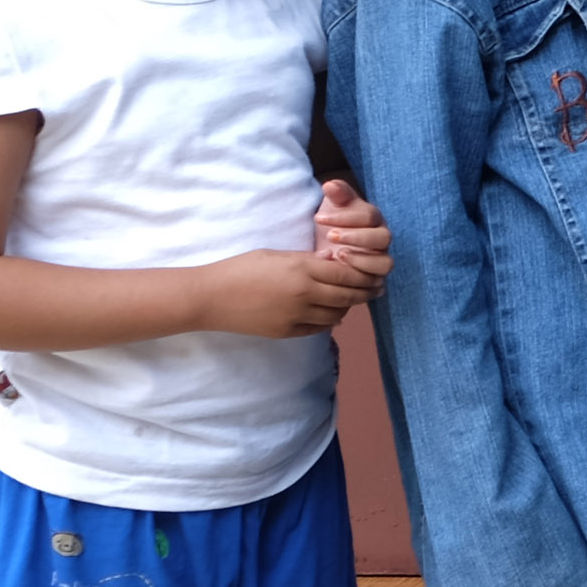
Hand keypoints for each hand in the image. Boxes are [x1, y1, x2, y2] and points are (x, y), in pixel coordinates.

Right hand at [203, 249, 382, 339]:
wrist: (210, 298)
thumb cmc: (241, 269)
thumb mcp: (276, 255)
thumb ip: (307, 260)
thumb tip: (334, 260)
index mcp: (302, 269)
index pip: (347, 273)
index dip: (364, 274)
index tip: (374, 273)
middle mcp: (304, 294)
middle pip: (348, 295)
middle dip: (364, 292)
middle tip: (375, 289)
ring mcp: (296, 316)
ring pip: (337, 314)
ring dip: (347, 307)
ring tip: (351, 300)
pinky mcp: (287, 332)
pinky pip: (319, 328)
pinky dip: (329, 321)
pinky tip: (331, 314)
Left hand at [310, 179, 391, 282]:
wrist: (328, 247)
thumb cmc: (333, 223)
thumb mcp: (334, 206)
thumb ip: (338, 193)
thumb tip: (330, 185)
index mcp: (374, 220)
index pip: (369, 216)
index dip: (345, 217)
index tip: (318, 218)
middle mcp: (382, 240)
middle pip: (384, 238)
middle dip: (357, 237)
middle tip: (330, 236)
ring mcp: (380, 260)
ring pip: (385, 263)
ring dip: (362, 260)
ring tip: (338, 255)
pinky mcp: (374, 278)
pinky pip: (377, 282)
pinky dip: (360, 278)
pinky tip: (338, 271)